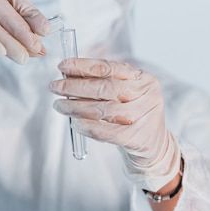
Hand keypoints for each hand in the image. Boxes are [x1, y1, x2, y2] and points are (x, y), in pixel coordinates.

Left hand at [49, 58, 180, 189]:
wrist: (154, 145)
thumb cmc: (133, 116)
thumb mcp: (124, 94)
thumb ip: (102, 84)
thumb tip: (68, 76)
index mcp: (142, 78)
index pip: (109, 68)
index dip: (83, 66)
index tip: (63, 66)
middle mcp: (147, 95)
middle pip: (105, 87)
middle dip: (75, 86)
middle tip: (55, 86)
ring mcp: (144, 116)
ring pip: (103, 110)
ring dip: (76, 107)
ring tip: (60, 106)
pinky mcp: (138, 138)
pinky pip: (106, 132)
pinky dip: (87, 127)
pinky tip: (75, 124)